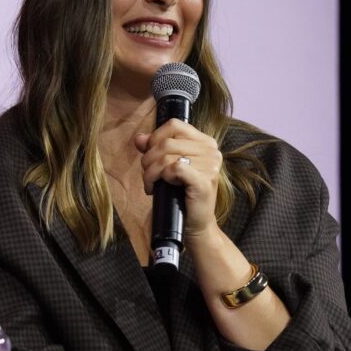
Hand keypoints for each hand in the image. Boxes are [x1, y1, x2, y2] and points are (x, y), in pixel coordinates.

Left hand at [134, 118, 222, 236]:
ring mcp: (211, 166)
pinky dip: (160, 177)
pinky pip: (174, 168)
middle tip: (148, 176)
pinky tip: (159, 189)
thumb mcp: (167, 167)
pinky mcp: (204, 181)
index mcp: (206, 143)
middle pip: (167, 142)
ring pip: (167, 156)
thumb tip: (139, 138)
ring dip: (151, 172)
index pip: (174, 125)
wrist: (195, 225)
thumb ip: (155, 149)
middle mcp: (212, 151)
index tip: (149, 155)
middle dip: (149, 159)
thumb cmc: (181, 195)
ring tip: (150, 184)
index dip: (155, 137)